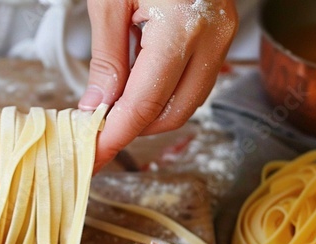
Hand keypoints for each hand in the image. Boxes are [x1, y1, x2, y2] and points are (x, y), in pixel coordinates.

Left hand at [79, 0, 237, 170]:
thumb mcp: (109, 2)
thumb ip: (106, 61)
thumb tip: (96, 109)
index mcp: (181, 28)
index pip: (143, 106)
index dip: (114, 137)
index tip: (90, 156)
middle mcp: (212, 37)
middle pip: (171, 114)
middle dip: (132, 127)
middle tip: (96, 127)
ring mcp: (224, 35)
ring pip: (187, 103)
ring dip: (149, 111)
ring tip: (114, 98)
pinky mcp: (224, 32)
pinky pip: (195, 80)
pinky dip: (164, 90)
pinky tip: (137, 78)